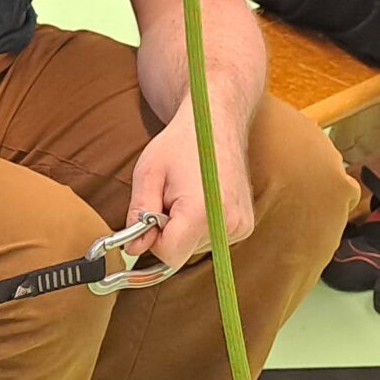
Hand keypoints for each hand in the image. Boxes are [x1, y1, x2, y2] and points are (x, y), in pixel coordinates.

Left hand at [129, 106, 252, 266]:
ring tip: (188, 194)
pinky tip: (202, 199)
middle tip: (171, 197)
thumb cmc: (180, 144)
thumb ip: (138, 214)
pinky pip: (211, 240)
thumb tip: (133, 249)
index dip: (153, 239)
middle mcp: (227, 224)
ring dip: (184, 228)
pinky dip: (200, 226)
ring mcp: (241, 226)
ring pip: (195, 248)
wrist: (216, 124)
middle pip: (182, 253)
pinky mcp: (246, 225)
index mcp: (201, 212)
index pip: (169, 255)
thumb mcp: (148, 173)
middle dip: (169, 232)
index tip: (152, 215)